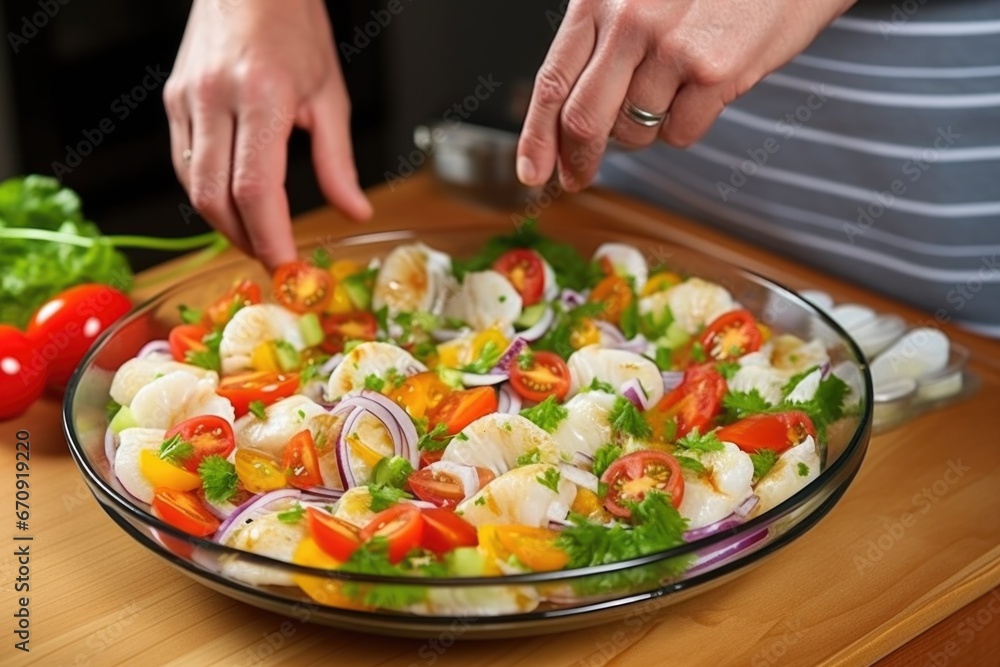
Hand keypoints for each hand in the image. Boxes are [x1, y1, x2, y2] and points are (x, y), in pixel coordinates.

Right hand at [163, 0, 371, 270]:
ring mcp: (188, 98)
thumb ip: (338, 162)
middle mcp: (217, 98)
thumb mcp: (330, 95)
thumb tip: (353, 211)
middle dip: (246, 240)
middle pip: (216, 198)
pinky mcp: (172, 99)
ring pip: (193, 187)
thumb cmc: (294, 28)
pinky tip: (235, 203)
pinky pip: (183, 164)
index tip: (288, 268)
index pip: (258, 190)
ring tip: (259, 237)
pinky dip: (208, 194)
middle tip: (275, 260)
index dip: (270, 239)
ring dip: (224, 224)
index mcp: (263, 96)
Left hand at [516, 0, 854, 191]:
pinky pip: (679, 133)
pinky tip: (706, 85)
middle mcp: (629, 21)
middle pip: (583, 120)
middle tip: (579, 178)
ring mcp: (671, 47)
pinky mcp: (715, 72)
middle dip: (578, 160)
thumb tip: (569, 116)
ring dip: (646, 127)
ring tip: (675, 85)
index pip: (553, 81)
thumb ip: (603, 39)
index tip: (532, 172)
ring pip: (634, 130)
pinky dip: (687, 124)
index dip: (536, 136)